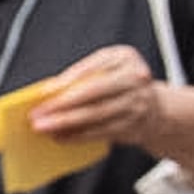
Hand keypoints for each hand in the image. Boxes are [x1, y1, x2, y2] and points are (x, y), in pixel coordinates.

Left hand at [25, 44, 170, 149]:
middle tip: (37, 114)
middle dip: (62, 104)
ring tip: (43, 127)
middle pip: (93, 92)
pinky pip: (101, 131)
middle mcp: (135, 77)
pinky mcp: (134, 124)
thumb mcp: (105, 69)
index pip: (91, 68)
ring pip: (96, 114)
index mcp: (124, 56)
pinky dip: (78, 135)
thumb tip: (47, 94)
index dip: (66, 81)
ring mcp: (137, 101)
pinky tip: (60, 136)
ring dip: (66, 123)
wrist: (155, 108)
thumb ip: (82, 77)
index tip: (43, 93)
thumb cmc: (119, 85)